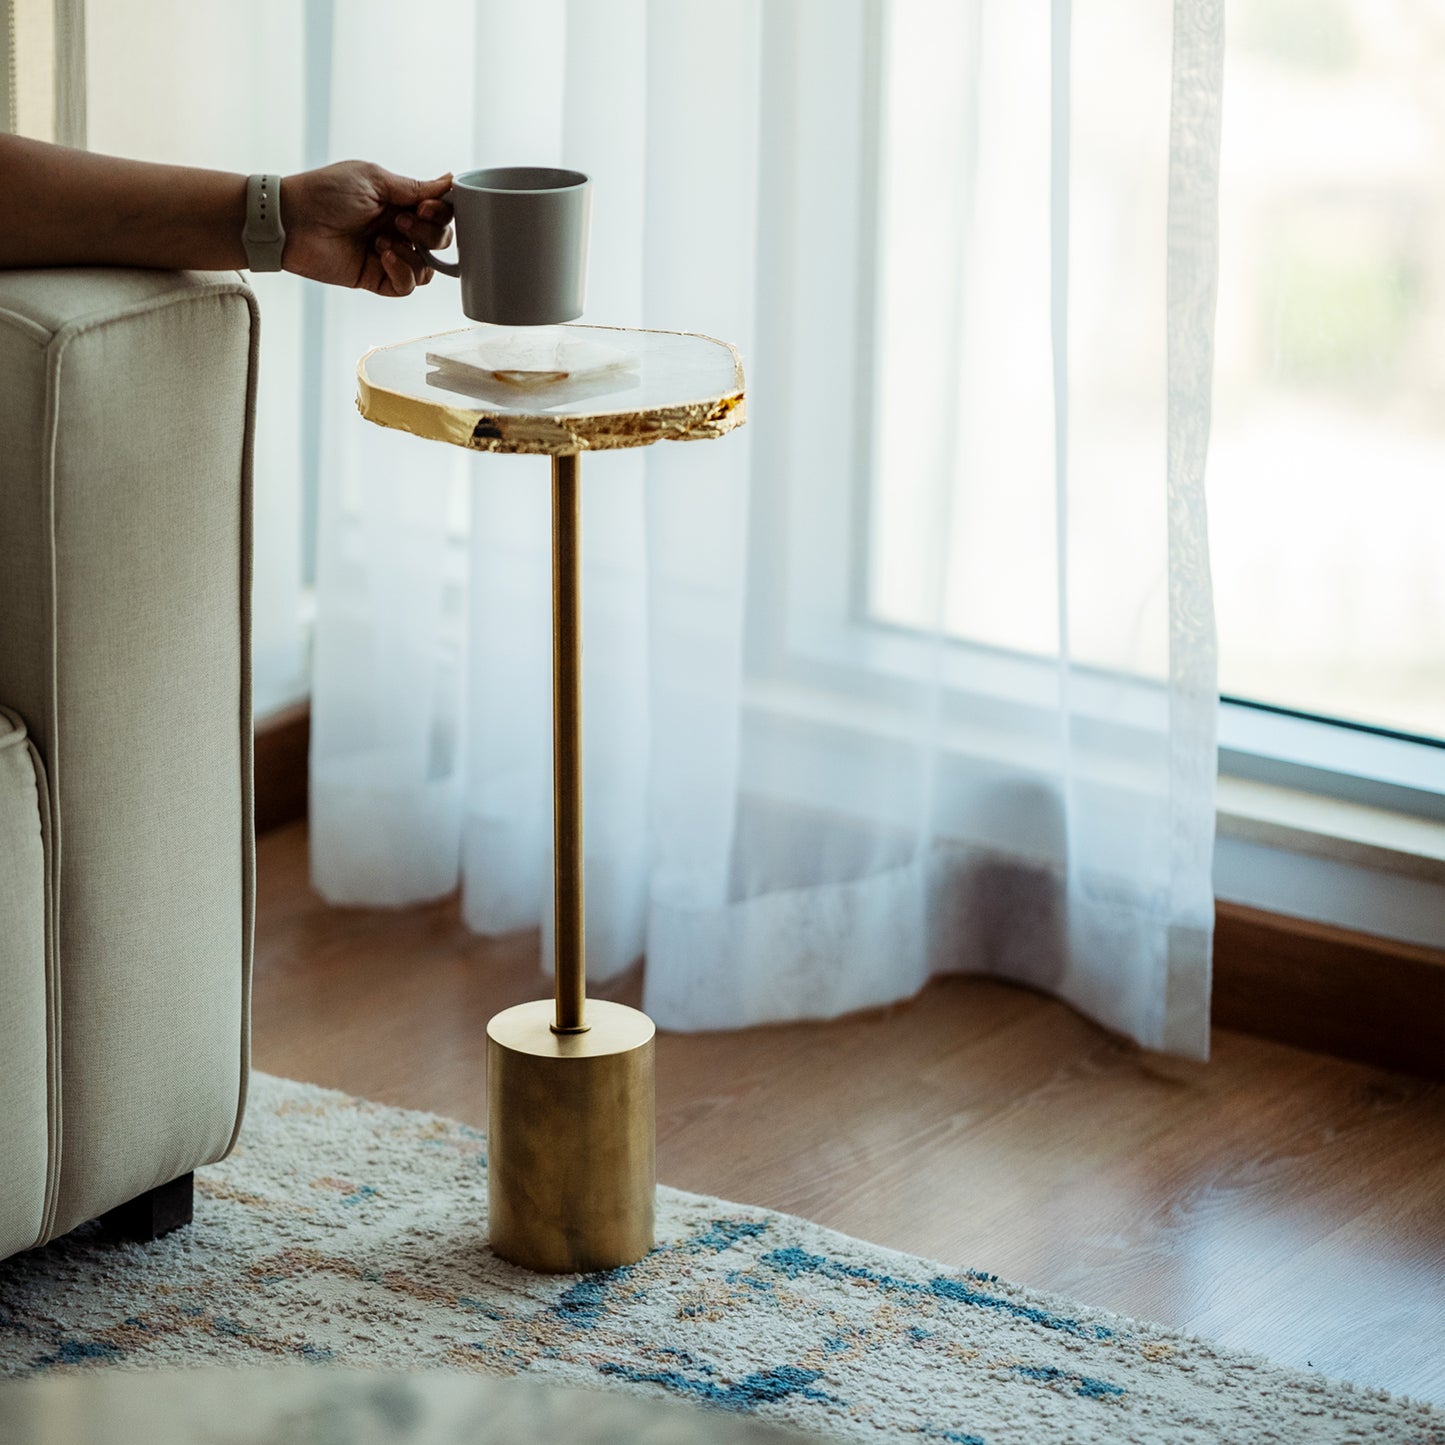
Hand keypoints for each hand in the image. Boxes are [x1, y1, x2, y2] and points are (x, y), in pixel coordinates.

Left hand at [280, 161, 453, 296]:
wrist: (292, 221)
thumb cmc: (326, 192)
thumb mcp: (374, 180)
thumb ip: (414, 187)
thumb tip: (449, 182)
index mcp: (399, 202)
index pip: (440, 213)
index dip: (441, 213)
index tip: (425, 207)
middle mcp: (398, 230)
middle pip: (440, 240)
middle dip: (427, 232)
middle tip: (399, 222)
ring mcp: (389, 256)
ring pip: (429, 268)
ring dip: (413, 253)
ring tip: (382, 241)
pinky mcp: (377, 278)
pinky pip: (408, 286)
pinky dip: (402, 272)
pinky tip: (382, 256)